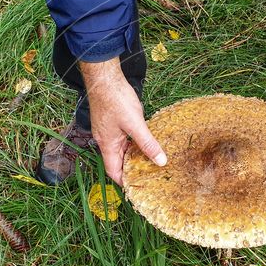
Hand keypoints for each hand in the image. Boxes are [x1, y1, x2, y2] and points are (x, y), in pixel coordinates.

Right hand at [80, 58, 166, 184]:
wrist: (104, 76)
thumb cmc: (115, 99)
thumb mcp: (135, 124)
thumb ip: (147, 143)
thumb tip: (160, 162)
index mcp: (107, 145)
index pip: (114, 172)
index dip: (125, 182)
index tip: (139, 189)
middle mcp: (105, 140)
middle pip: (118, 162)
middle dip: (132, 170)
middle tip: (150, 176)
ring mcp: (107, 130)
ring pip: (121, 149)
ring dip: (134, 155)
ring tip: (150, 161)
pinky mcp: (111, 121)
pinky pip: (122, 138)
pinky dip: (133, 143)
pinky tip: (145, 142)